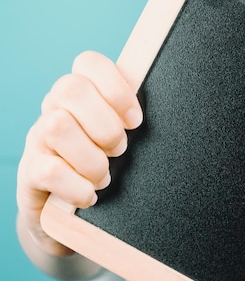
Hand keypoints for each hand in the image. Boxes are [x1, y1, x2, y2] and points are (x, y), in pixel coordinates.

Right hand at [16, 51, 142, 255]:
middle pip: (71, 88)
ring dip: (92, 159)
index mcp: (81, 96)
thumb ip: (133, 123)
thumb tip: (180, 113)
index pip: (89, 62)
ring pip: (58, 127)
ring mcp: (37, 139)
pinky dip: (78, 187)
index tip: (136, 121)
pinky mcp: (29, 172)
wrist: (66, 218)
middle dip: (106, 126)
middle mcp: (54, 110)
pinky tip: (90, 196)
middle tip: (120, 151)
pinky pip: (50, 170)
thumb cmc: (103, 170)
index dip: (116, 88)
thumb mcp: (119, 143)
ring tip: (104, 177)